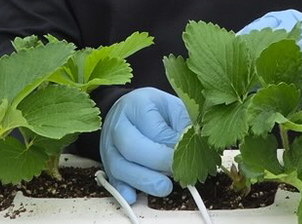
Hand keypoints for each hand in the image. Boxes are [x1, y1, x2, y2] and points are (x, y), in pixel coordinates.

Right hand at [100, 87, 189, 203]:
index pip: (153, 128)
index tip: (187, 154)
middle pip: (131, 147)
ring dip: (143, 181)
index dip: (171, 145)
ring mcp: (108, 146)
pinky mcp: (106, 165)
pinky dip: (123, 191)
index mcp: (137, 104)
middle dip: (156, 163)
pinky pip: (112, 180)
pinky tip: (135, 197)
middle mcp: (118, 124)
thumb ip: (182, 124)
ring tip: (165, 187)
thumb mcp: (172, 106)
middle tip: (177, 173)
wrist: (128, 109)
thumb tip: (194, 144)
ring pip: (119, 167)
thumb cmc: (155, 110)